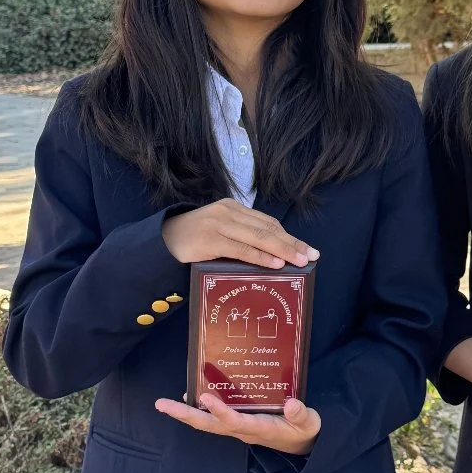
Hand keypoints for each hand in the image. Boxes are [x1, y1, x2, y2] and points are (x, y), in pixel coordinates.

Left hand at [154, 392, 320, 452]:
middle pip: (207, 424)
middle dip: (184, 415)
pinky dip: (198, 410)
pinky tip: (191, 397)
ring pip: (206, 422)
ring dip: (185, 414)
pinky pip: (213, 419)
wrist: (302, 445)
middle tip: (161, 404)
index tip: (205, 396)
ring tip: (166, 403)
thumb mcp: (308, 422)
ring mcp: (237, 428)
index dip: (219, 410)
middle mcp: (242, 430)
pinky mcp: (237, 424)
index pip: (234, 421)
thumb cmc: (304, 430)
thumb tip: (293, 404)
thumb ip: (301, 414)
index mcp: (259, 428)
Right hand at [162, 199, 318, 268]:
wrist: (159, 242)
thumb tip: (273, 256)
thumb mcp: (220, 234)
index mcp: (233, 208)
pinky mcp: (209, 239)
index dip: (289, 236)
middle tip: (311, 256)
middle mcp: (228, 212)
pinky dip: (260, 256)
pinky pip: (241, 248)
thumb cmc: (192, 241)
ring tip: (300, 261)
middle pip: (267, 229)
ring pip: (258, 237)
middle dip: (292, 243)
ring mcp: (218, 224)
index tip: (307, 249)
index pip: (268, 223)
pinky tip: (275, 264)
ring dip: (282, 250)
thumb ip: (241, 239)